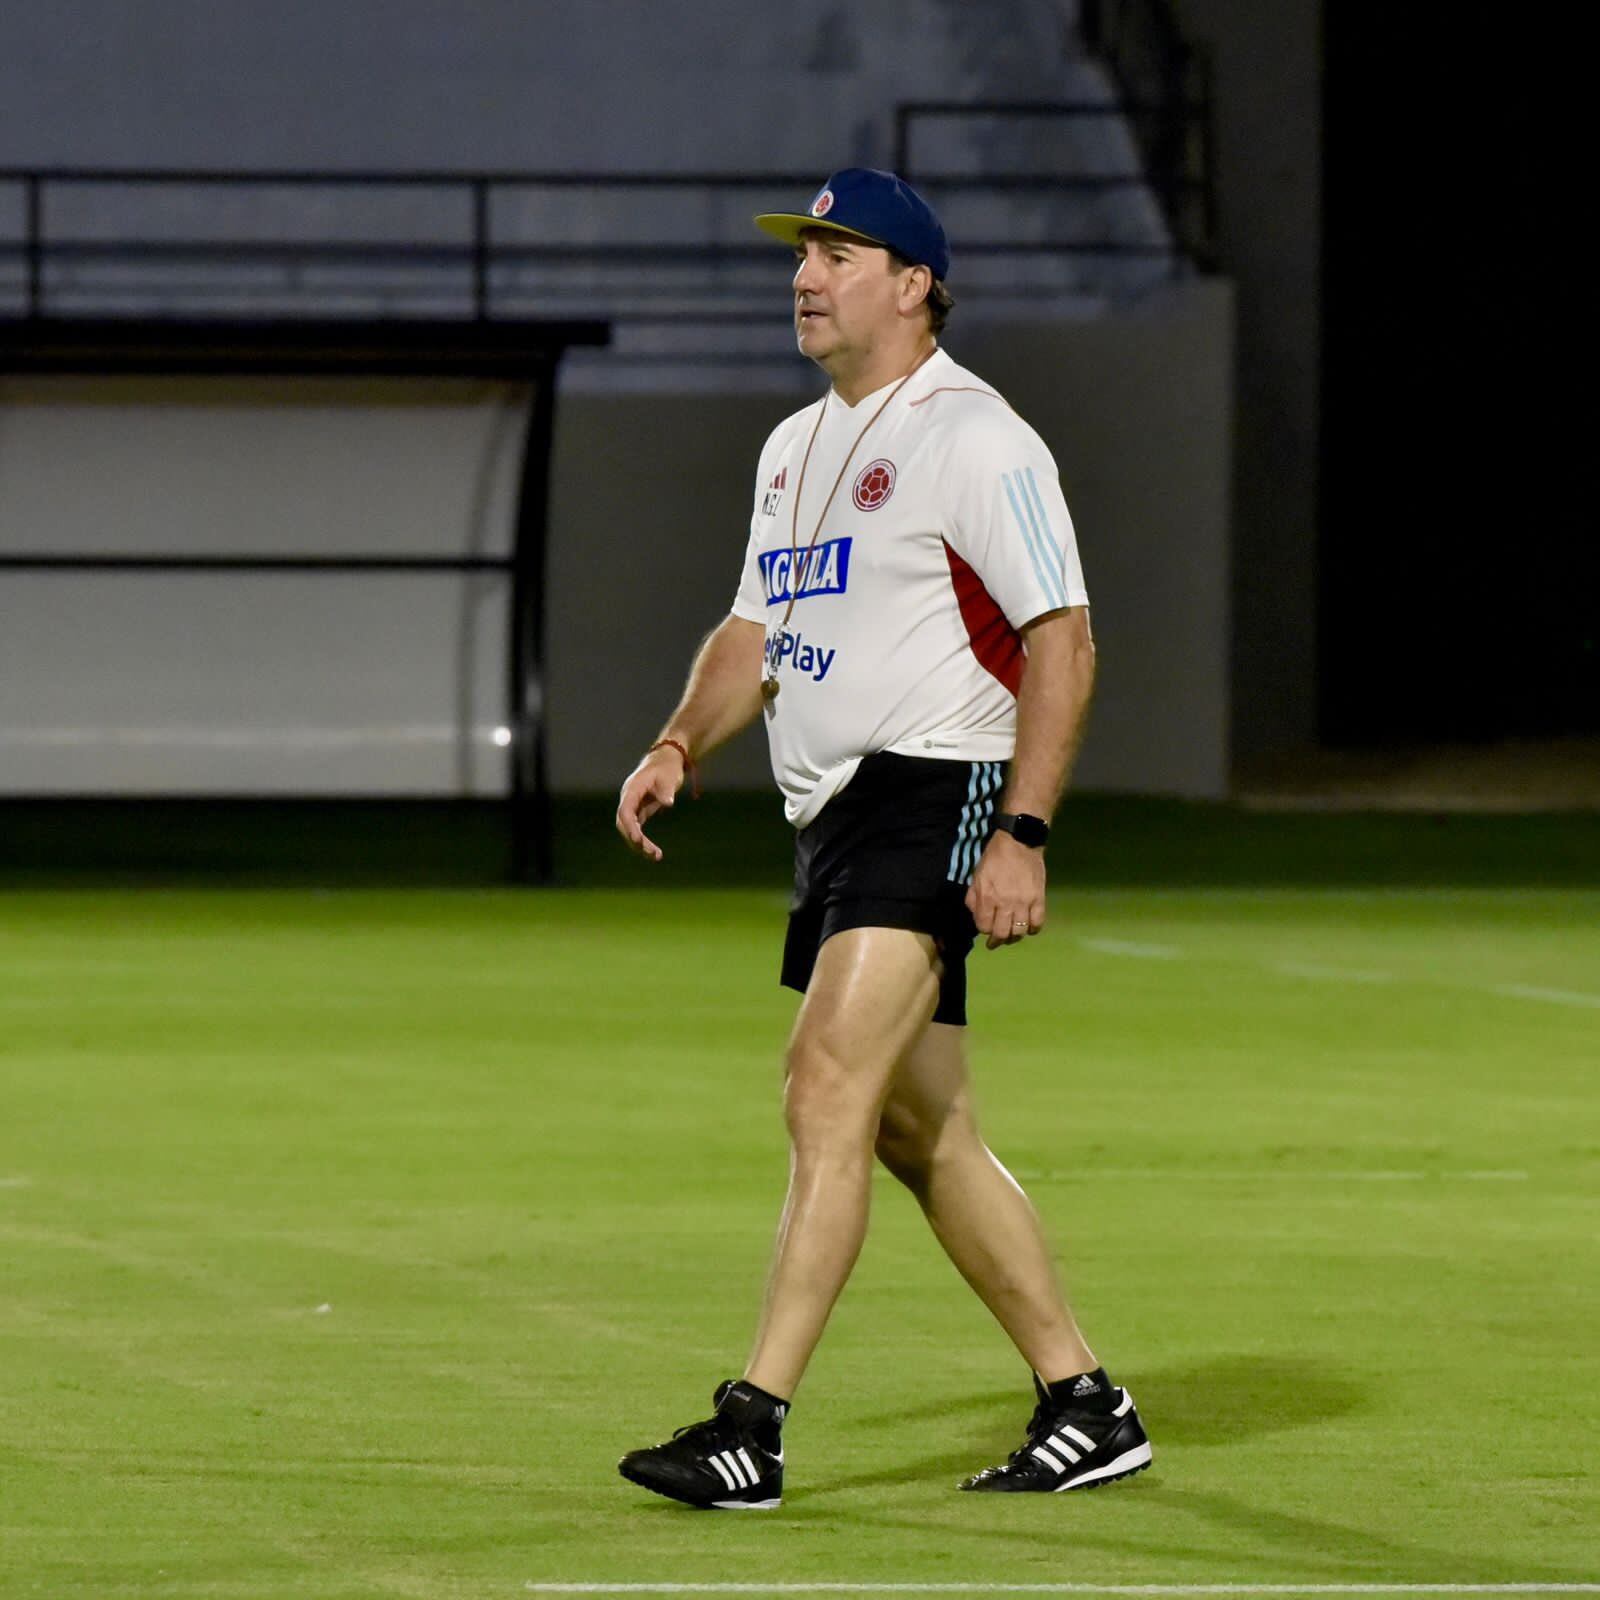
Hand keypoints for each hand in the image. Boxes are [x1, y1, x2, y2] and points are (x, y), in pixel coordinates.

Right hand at [615, 746, 685, 862]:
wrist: (665, 761)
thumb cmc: (667, 768)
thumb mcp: (669, 777)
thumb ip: (666, 790)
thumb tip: (668, 802)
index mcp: (632, 789)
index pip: (625, 811)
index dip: (630, 827)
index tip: (638, 840)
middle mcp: (628, 799)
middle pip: (624, 824)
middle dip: (635, 840)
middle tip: (653, 853)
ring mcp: (632, 806)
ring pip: (629, 829)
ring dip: (640, 845)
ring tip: (656, 857)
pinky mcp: (639, 812)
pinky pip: (637, 829)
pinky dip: (644, 842)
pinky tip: (655, 853)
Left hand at [965, 831, 1046, 948]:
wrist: (1019, 842)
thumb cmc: (994, 858)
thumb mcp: (976, 876)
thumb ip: (973, 897)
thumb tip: (976, 915)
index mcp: (987, 897)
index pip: (984, 926)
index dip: (983, 929)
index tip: (985, 927)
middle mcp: (1005, 903)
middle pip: (1002, 933)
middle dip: (997, 940)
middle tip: (997, 941)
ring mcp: (1024, 903)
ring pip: (1019, 932)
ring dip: (1014, 937)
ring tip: (1012, 935)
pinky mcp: (1039, 899)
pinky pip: (1037, 923)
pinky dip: (1032, 929)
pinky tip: (1028, 928)